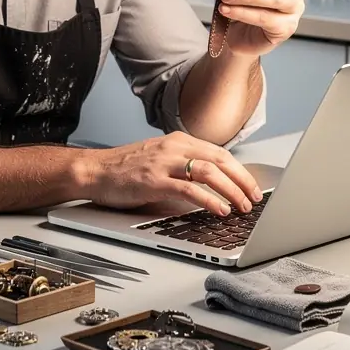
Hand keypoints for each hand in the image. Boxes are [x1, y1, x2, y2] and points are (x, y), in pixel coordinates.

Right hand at [78, 131, 262, 216]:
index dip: (240, 171)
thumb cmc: (126, 169)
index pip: (220, 153)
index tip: (252, 187)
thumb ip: (185, 167)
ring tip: (242, 206)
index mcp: (179, 141)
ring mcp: (164, 163)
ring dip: (231, 190)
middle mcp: (174, 148)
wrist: (95, 170)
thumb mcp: (161, 159)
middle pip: (220, 160)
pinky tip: (219, 209)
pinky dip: (209, 200)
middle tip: (255, 198)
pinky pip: (189, 189)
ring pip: (209, 172)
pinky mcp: (154, 181)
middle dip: (242, 181)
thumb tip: (215, 186)